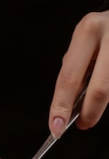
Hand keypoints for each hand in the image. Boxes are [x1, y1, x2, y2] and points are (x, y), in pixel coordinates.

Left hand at [49, 10, 108, 136]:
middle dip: (89, 113)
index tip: (56, 127)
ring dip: (101, 103)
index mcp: (88, 31)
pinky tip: (106, 90)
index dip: (61, 106)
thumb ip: (76, 72)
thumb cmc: (104, 33)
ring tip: (95, 102)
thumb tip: (68, 107)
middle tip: (83, 123)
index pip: (69, 78)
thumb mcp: (84, 43)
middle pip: (99, 89)